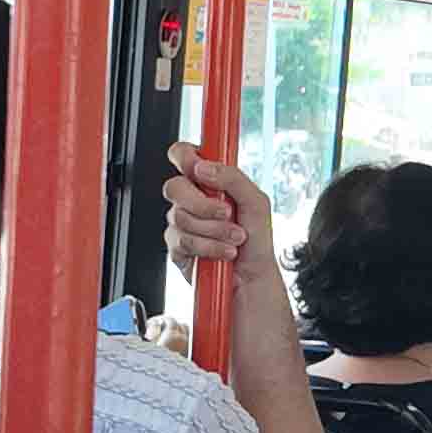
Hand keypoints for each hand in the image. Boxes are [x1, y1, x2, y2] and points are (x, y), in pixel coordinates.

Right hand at [162, 150, 276, 276]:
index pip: (184, 155)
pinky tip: (223, 251)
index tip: (198, 168)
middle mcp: (192, 199)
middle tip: (227, 213)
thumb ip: (232, 178)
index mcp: (210, 181)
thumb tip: (203, 167)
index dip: (185, 157)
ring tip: (234, 238)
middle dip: (204, 204)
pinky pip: (182, 241)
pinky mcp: (177, 247)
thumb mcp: (256, 202)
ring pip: (180, 217)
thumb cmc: (256, 240)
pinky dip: (209, 247)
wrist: (253, 278)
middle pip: (175, 187)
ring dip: (214, 230)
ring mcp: (182, 223)